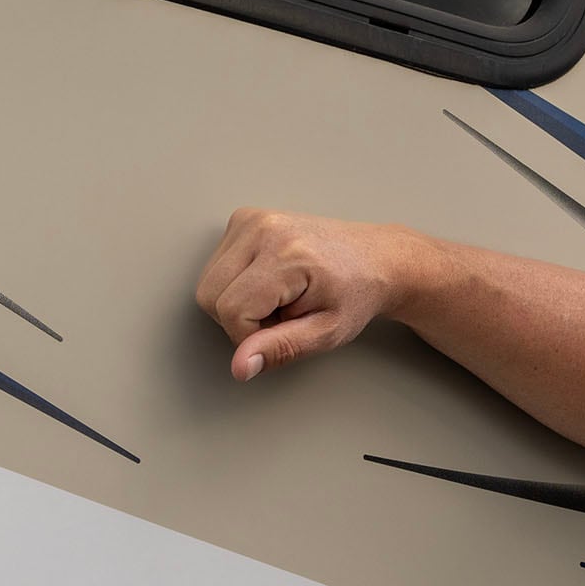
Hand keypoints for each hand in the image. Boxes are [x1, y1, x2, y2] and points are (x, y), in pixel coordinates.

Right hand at [195, 207, 421, 381]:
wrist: (376, 259)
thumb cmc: (357, 293)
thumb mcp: (327, 332)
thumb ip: (281, 349)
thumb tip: (240, 366)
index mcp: (287, 254)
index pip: (231, 310)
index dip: (251, 335)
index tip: (283, 331)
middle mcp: (264, 228)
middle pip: (209, 295)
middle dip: (240, 318)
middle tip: (283, 315)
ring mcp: (253, 219)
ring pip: (209, 282)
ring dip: (238, 301)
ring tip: (280, 298)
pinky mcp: (246, 219)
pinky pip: (217, 265)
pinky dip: (237, 282)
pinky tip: (270, 282)